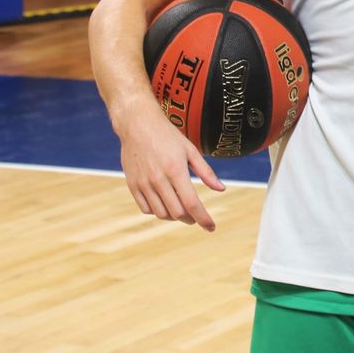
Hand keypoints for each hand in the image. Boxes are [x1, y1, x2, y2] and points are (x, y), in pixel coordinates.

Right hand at [115, 100, 225, 231]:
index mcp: (176, 170)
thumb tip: (221, 189)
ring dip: (174, 217)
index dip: (203, 219)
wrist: (138, 125)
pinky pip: (146, 208)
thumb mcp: (191, 150)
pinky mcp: (132, 185)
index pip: (192, 203)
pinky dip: (158, 211)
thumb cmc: (167, 136)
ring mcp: (143, 183)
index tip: (211, 227)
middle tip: (197, 217)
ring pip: (161, 214)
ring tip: (182, 210)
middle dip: (191, 219)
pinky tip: (165, 204)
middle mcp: (158, 179)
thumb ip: (206, 172)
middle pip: (177, 213)